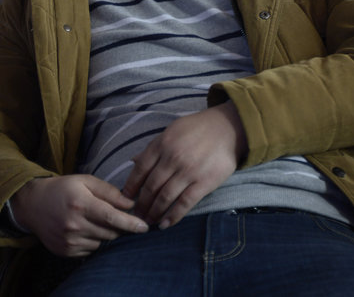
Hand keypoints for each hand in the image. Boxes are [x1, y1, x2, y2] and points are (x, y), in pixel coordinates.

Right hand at [10, 175, 148, 256]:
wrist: (34, 204)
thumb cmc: (63, 189)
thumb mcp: (85, 181)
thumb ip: (109, 192)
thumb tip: (130, 203)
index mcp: (81, 204)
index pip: (112, 217)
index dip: (130, 223)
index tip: (145, 226)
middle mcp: (75, 225)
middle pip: (110, 232)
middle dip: (120, 226)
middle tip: (118, 216)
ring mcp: (70, 241)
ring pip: (102, 242)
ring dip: (106, 233)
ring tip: (95, 219)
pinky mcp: (66, 252)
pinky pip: (91, 250)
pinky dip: (94, 240)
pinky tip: (85, 228)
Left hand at [122, 102, 246, 228]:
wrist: (227, 128)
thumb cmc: (197, 129)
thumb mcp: (172, 131)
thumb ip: (154, 148)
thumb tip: (133, 161)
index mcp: (162, 143)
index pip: (140, 169)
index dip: (131, 187)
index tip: (126, 199)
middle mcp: (172, 158)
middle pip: (150, 186)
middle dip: (141, 204)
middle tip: (136, 216)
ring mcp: (188, 171)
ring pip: (165, 198)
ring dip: (154, 213)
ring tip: (148, 222)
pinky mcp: (204, 183)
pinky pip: (184, 203)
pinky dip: (172, 216)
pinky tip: (165, 224)